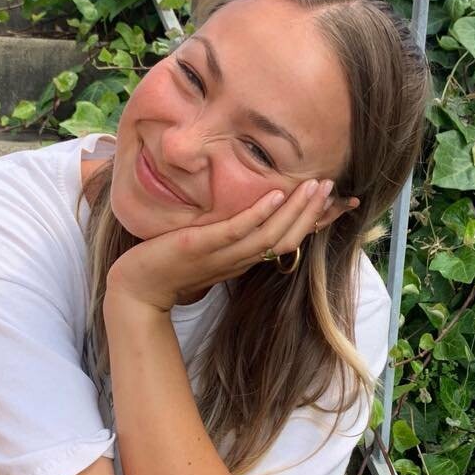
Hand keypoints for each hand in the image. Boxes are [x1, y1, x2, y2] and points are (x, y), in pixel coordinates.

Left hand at [105, 177, 337, 313]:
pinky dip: (258, 213)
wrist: (137, 288)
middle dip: (311, 212)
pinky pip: (236, 230)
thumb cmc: (169, 266)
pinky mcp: (201, 247)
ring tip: (314, 186)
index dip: (313, 223)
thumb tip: (246, 212)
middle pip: (287, 238)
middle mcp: (239, 259)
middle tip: (330, 185)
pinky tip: (274, 194)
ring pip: (269, 234)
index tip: (337, 202)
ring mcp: (222, 254)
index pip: (287, 240)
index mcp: (243, 258)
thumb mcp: (208, 248)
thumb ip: (228, 235)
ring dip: (295, 210)